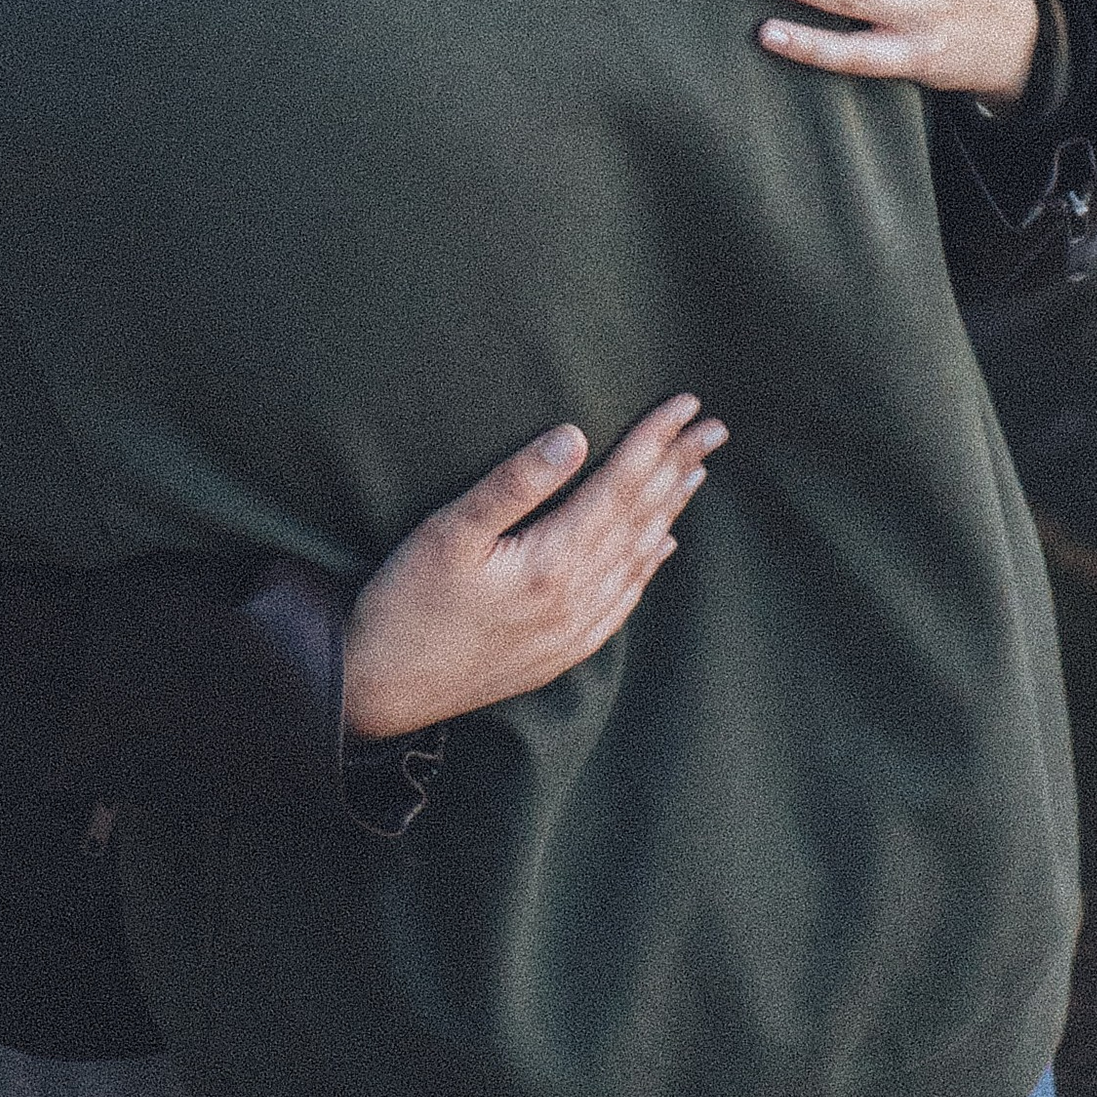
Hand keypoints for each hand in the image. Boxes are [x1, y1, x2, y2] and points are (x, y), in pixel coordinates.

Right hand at [341, 394, 724, 740]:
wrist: (380, 693)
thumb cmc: (405, 604)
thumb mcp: (449, 532)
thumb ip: (514, 483)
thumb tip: (575, 435)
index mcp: (554, 562)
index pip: (621, 485)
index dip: (655, 440)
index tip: (688, 402)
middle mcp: (577, 599)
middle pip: (642, 518)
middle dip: (678, 467)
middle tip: (716, 427)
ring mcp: (573, 630)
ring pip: (638, 557)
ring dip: (670, 510)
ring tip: (698, 471)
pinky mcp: (561, 651)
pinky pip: (623, 601)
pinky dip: (648, 566)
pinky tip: (662, 546)